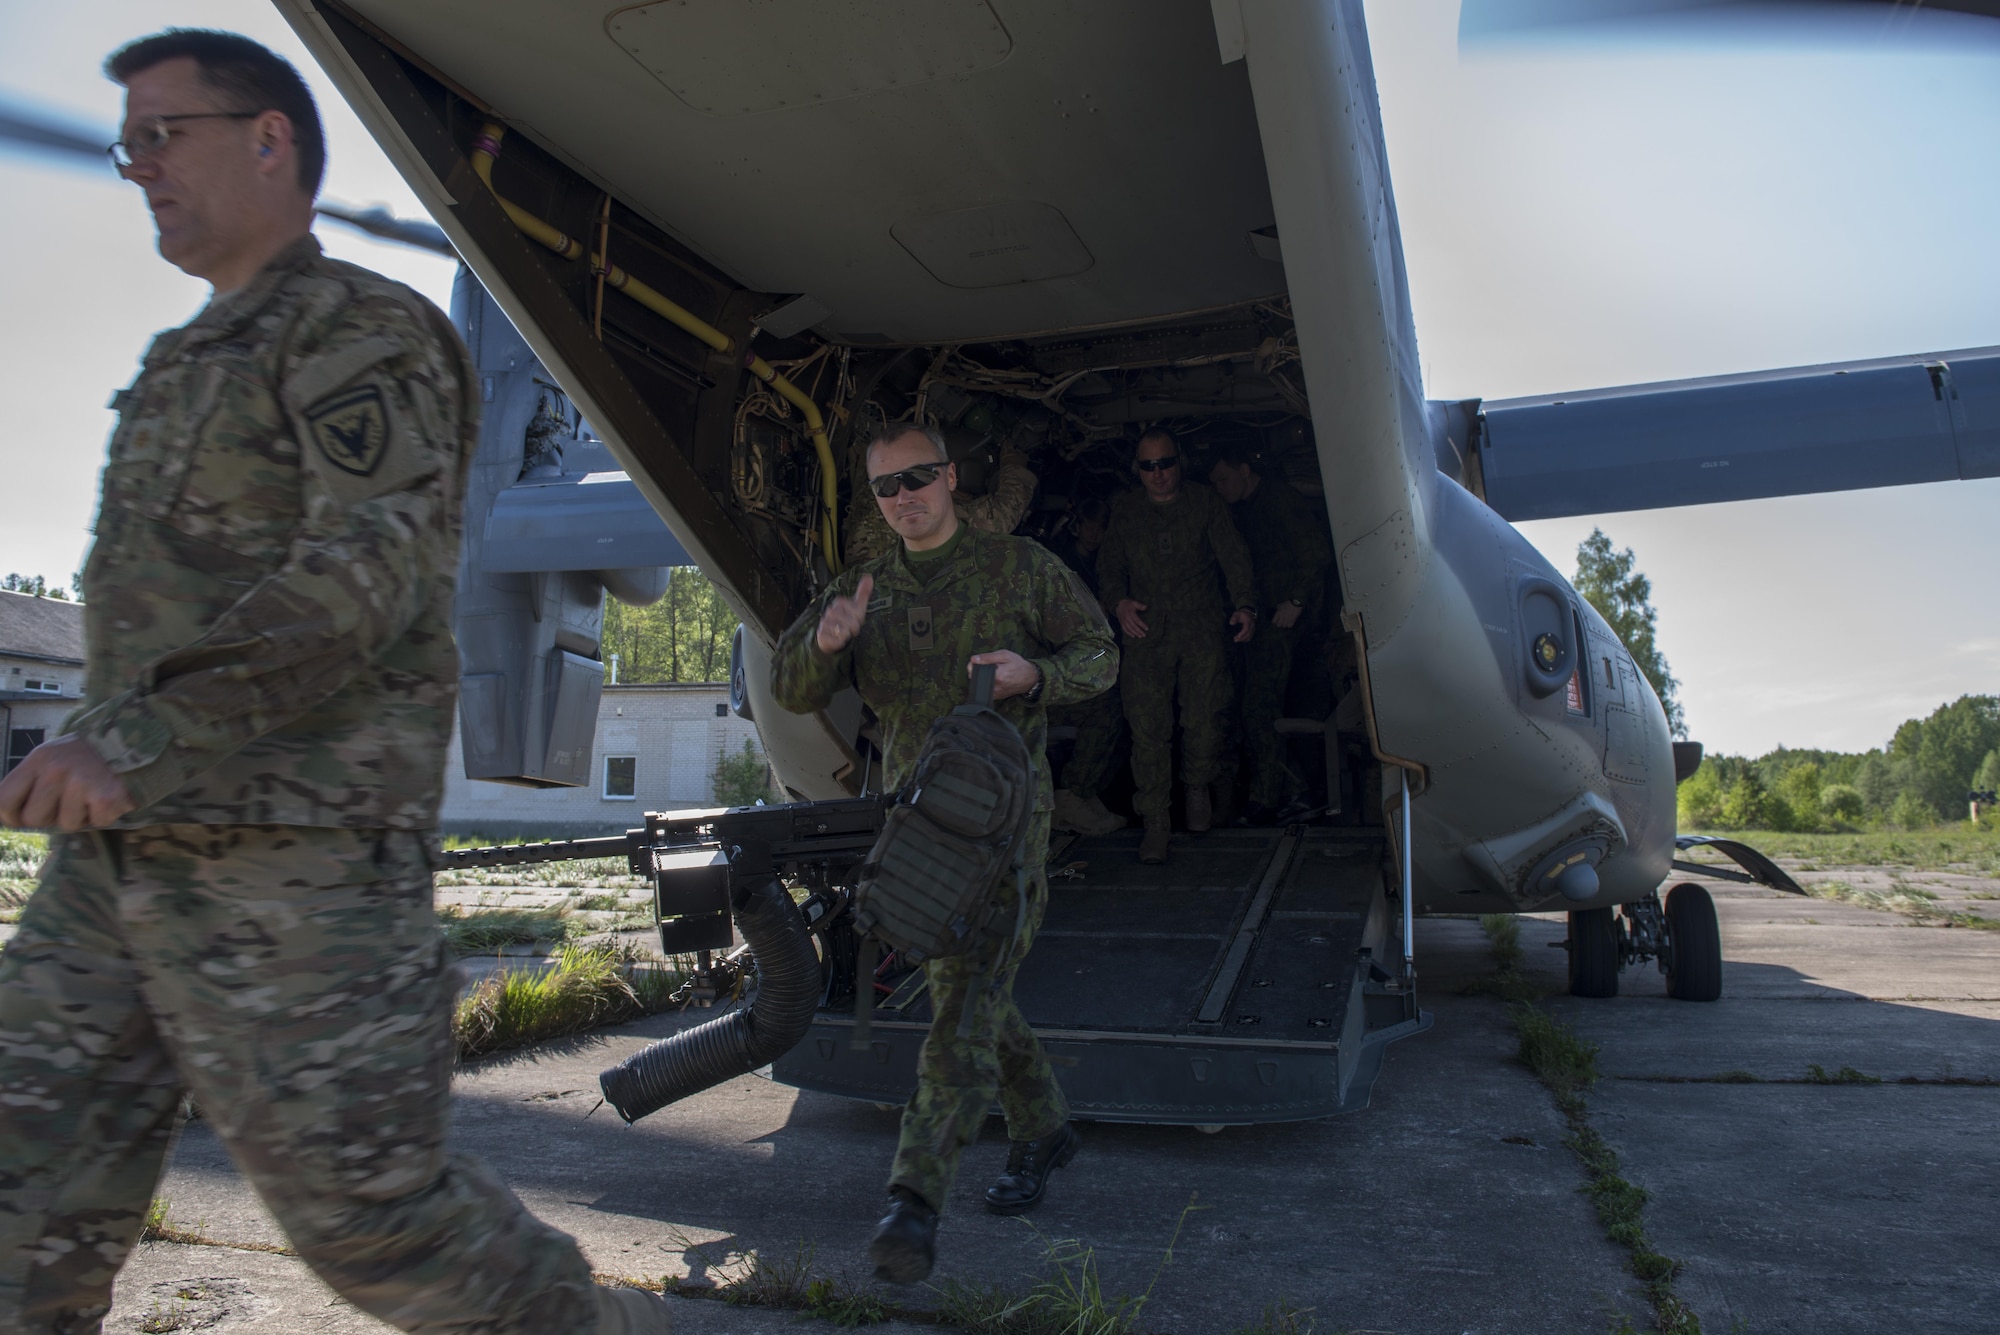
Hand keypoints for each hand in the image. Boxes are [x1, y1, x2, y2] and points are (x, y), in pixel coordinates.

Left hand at [0, 735, 135, 831]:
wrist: (138, 740)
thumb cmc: (90, 755)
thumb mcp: (54, 757)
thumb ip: (33, 781)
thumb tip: (13, 818)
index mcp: (39, 760)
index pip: (4, 800)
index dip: (11, 816)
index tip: (23, 816)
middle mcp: (55, 770)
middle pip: (33, 819)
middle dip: (50, 817)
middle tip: (69, 802)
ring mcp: (81, 784)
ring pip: (66, 825)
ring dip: (81, 816)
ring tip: (93, 795)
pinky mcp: (106, 797)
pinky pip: (97, 823)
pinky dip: (105, 815)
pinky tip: (110, 796)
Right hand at [815, 573, 873, 653]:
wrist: (831, 635)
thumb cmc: (847, 619)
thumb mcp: (857, 606)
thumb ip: (863, 593)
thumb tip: (869, 576)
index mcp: (840, 602)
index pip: (858, 612)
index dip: (859, 619)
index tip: (855, 619)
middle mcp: (830, 611)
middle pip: (853, 624)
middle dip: (854, 629)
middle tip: (849, 628)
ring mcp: (824, 622)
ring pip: (844, 633)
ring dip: (847, 636)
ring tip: (842, 633)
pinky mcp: (821, 635)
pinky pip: (837, 641)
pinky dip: (839, 643)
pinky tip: (836, 639)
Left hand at [968, 650, 1039, 700]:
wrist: (1029, 678)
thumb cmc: (1018, 665)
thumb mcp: (1005, 655)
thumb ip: (988, 657)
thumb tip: (973, 659)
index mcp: (997, 676)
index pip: (974, 672)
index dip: (972, 665)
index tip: (976, 661)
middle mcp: (995, 687)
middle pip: (975, 679)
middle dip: (977, 671)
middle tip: (986, 665)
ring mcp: (995, 694)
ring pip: (979, 685)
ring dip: (982, 678)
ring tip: (991, 672)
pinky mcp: (996, 697)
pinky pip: (985, 689)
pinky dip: (986, 683)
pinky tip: (993, 679)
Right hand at [1115, 598, 1148, 638]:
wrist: (1119, 605)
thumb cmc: (1129, 604)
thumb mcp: (1134, 603)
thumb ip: (1140, 605)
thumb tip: (1146, 607)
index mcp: (1130, 613)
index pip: (1137, 620)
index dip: (1142, 625)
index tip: (1147, 628)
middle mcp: (1126, 618)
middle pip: (1133, 626)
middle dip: (1139, 631)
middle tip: (1144, 635)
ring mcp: (1123, 621)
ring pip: (1129, 629)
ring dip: (1135, 633)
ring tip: (1140, 636)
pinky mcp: (1121, 623)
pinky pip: (1125, 629)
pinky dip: (1129, 633)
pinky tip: (1133, 636)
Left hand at [1229, 608, 1254, 643]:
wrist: (1248, 613)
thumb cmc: (1242, 614)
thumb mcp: (1237, 614)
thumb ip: (1234, 618)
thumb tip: (1231, 623)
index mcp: (1248, 621)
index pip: (1246, 629)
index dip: (1242, 634)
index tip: (1237, 637)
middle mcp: (1252, 626)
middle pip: (1248, 634)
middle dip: (1241, 638)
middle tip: (1235, 640)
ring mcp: (1253, 629)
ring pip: (1249, 637)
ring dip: (1243, 640)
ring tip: (1236, 640)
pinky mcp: (1252, 631)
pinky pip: (1249, 637)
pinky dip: (1245, 640)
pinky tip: (1240, 640)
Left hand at [1271, 602, 1302, 629]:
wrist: (1296, 603)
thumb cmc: (1288, 603)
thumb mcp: (1281, 604)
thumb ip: (1278, 608)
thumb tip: (1277, 609)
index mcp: (1278, 613)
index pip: (1274, 621)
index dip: (1274, 622)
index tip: (1276, 621)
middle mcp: (1282, 617)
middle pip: (1278, 625)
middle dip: (1279, 624)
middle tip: (1281, 622)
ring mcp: (1287, 619)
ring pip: (1284, 626)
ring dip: (1284, 625)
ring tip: (1285, 623)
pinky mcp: (1292, 620)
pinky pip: (1289, 626)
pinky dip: (1289, 625)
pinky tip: (1289, 623)